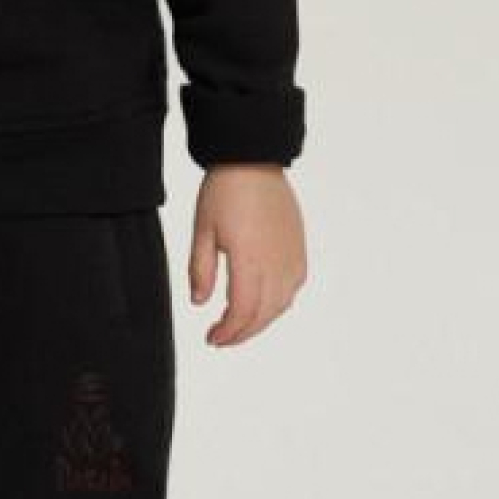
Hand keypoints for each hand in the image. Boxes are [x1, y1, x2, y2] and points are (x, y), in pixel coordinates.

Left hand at [187, 164, 306, 345]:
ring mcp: (292, 257)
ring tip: (239, 325)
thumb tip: (199, 303)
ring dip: (259, 322)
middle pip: (262, 315)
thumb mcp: (203, 230)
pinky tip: (262, 304)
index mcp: (249, 260)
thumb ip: (201, 270)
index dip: (227, 332)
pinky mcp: (299, 250)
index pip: (241, 312)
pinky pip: (293, 288)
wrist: (255, 160)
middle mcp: (276, 263)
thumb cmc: (225, 191)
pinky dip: (277, 304)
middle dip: (241, 333)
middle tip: (221, 338)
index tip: (211, 338)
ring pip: (281, 305)